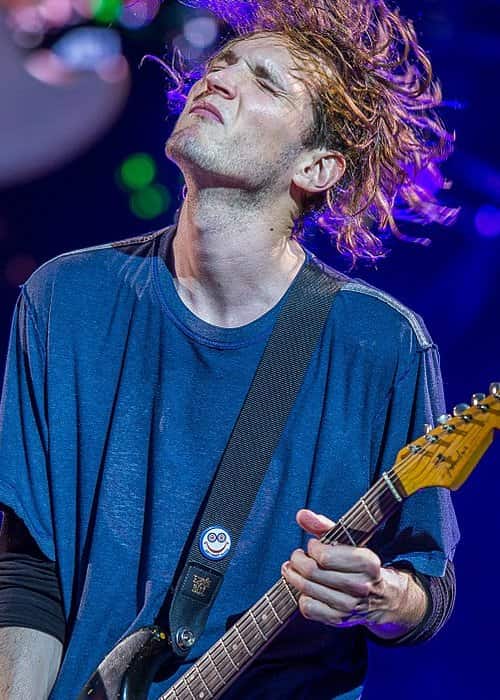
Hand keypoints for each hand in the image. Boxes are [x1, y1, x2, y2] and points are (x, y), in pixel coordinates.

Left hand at [281, 509, 427, 638]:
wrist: (383, 597)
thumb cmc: (359, 564)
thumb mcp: (348, 541)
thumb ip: (323, 525)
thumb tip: (301, 514)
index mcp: (367, 562)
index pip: (325, 556)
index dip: (312, 548)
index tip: (313, 545)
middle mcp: (360, 586)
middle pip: (312, 572)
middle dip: (297, 560)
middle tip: (296, 556)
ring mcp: (350, 605)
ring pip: (307, 589)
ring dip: (293, 576)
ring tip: (292, 569)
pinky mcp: (339, 620)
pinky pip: (308, 608)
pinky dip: (302, 596)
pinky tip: (306, 588)